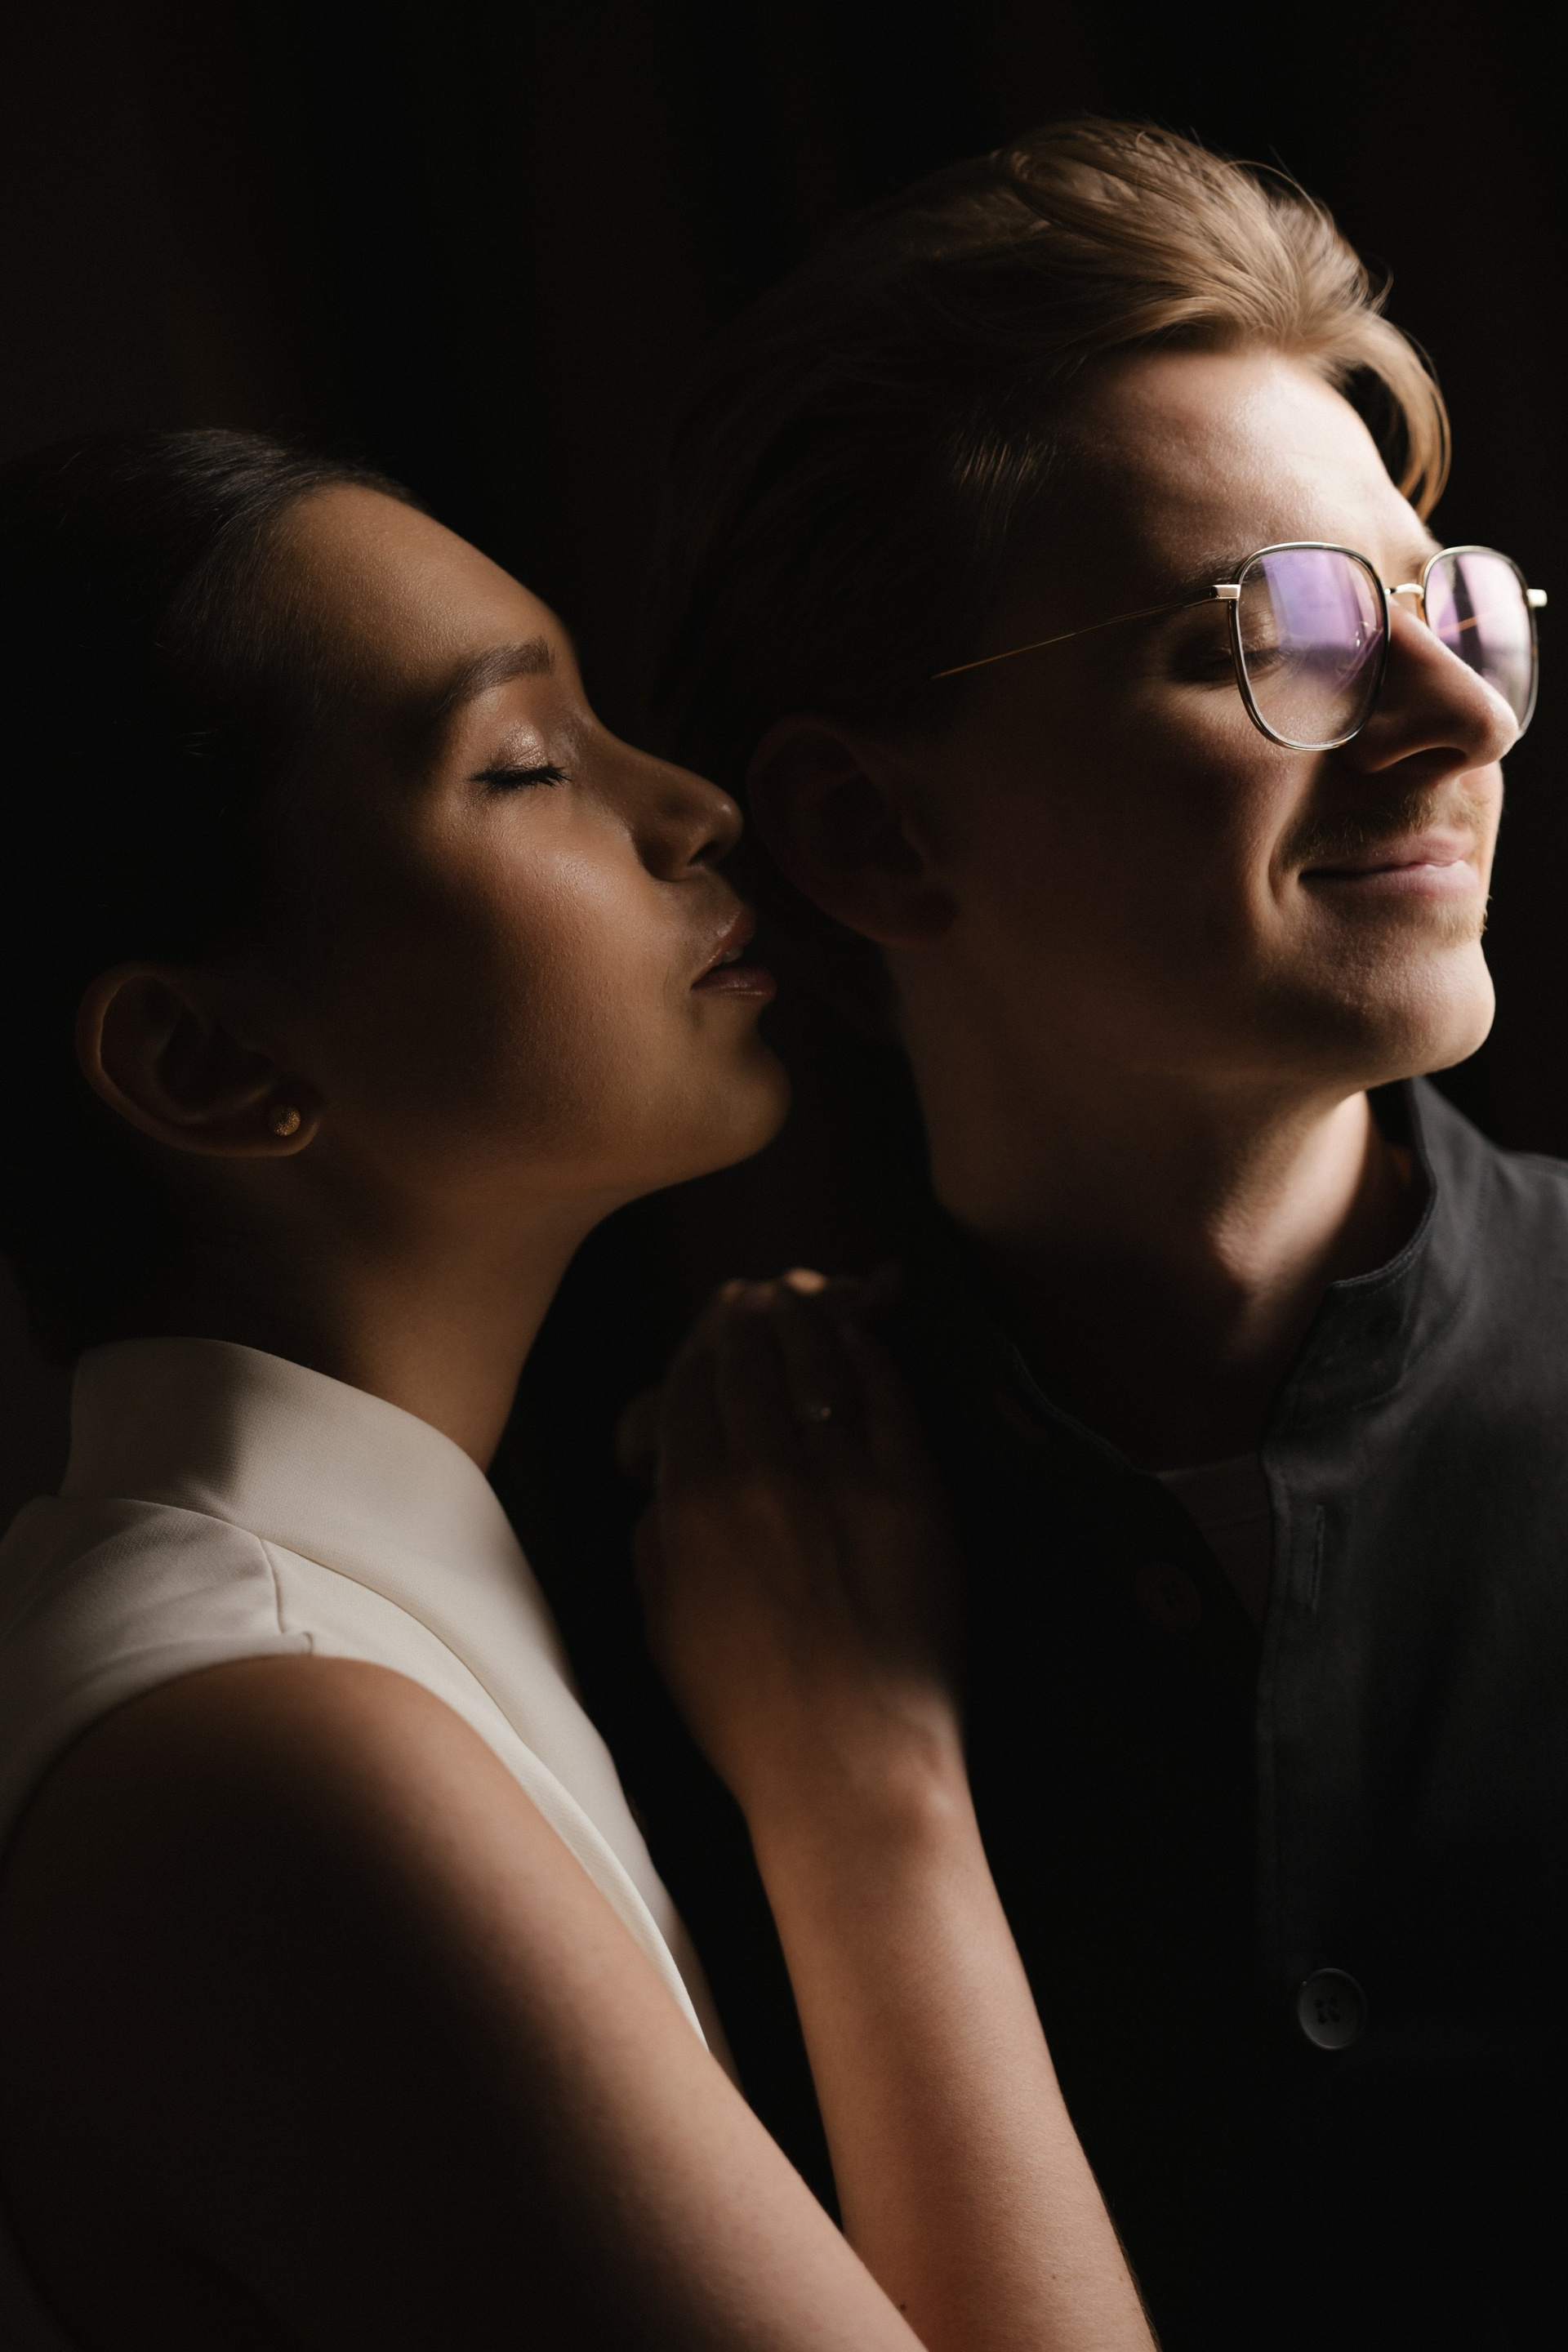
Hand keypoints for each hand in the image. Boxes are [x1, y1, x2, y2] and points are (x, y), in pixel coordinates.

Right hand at [635, 1274, 960, 1842]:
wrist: (851, 1765)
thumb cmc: (749, 1712)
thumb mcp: (662, 1627)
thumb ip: (653, 1539)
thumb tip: (664, 1478)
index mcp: (693, 1507)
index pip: (688, 1390)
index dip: (695, 1353)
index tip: (706, 1340)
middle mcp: (764, 1476)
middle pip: (750, 1358)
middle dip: (744, 1319)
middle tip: (751, 1301)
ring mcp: (845, 1479)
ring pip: (818, 1359)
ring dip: (803, 1316)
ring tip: (799, 1297)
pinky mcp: (914, 1492)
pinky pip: (888, 1394)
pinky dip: (869, 1351)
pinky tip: (862, 1335)